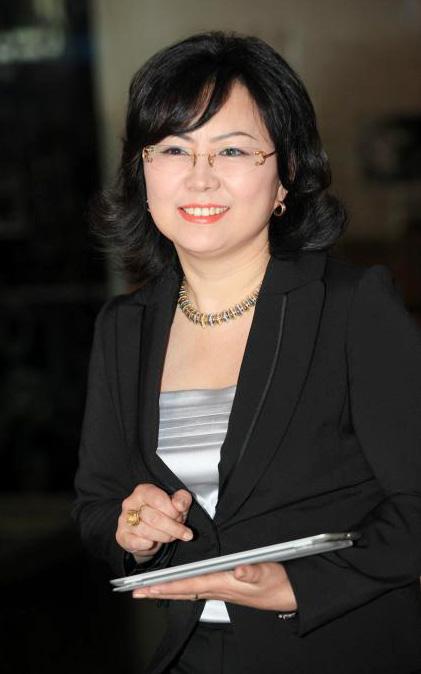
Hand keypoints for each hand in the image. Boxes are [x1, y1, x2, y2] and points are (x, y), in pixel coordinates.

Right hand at [116, 484, 192, 561]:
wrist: (151, 531)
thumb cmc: (164, 513)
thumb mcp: (178, 503)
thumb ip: (182, 499)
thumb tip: (179, 505)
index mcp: (144, 491)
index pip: (158, 500)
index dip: (173, 511)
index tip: (181, 516)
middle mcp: (131, 503)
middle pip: (154, 518)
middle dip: (173, 527)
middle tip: (183, 532)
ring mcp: (124, 519)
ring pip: (146, 531)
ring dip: (164, 537)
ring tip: (171, 536)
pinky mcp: (122, 535)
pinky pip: (134, 542)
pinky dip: (146, 544)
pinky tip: (153, 543)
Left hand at [132, 562, 297, 611]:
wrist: (289, 595)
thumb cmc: (278, 583)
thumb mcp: (268, 572)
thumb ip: (253, 571)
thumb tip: (239, 570)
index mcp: (224, 583)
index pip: (190, 585)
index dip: (169, 586)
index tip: (149, 587)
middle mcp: (218, 589)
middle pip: (182, 591)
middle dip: (159, 591)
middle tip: (136, 592)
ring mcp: (220, 590)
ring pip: (187, 591)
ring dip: (166, 590)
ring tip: (148, 590)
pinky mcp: (225, 588)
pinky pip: (196, 590)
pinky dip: (181, 588)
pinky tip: (176, 588)